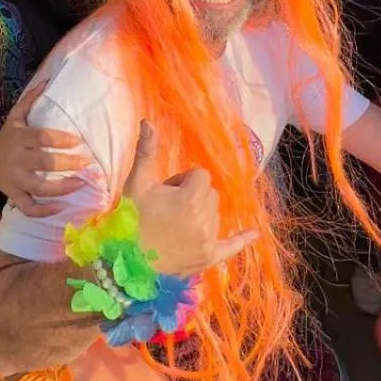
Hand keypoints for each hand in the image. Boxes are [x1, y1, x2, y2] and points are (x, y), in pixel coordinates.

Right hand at [0, 82, 90, 210]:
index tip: (78, 141)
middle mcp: (17, 160)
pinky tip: (62, 208)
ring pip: (39, 189)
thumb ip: (30, 99)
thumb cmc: (7, 136)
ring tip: (81, 184)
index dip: (60, 139)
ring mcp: (15, 180)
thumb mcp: (15, 116)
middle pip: (44, 164)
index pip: (41, 138)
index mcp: (19, 138)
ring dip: (62, 189)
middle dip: (68, 164)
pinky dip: (44, 212)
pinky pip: (29, 208)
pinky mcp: (14, 195)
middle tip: (87, 163)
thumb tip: (46, 79)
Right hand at [125, 119, 256, 277]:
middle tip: (168, 208)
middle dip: (192, 196)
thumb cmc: (131, 218)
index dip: (182, 180)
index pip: (200, 176)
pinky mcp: (209, 257)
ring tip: (175, 224)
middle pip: (210, 194)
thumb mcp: (138, 183)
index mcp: (191, 199)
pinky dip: (242, 240)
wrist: (126, 259)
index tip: (166, 191)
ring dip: (200, 214)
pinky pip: (232, 246)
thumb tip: (148, 121)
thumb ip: (146, 151)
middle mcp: (205, 220)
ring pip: (215, 214)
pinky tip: (254, 233)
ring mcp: (208, 240)